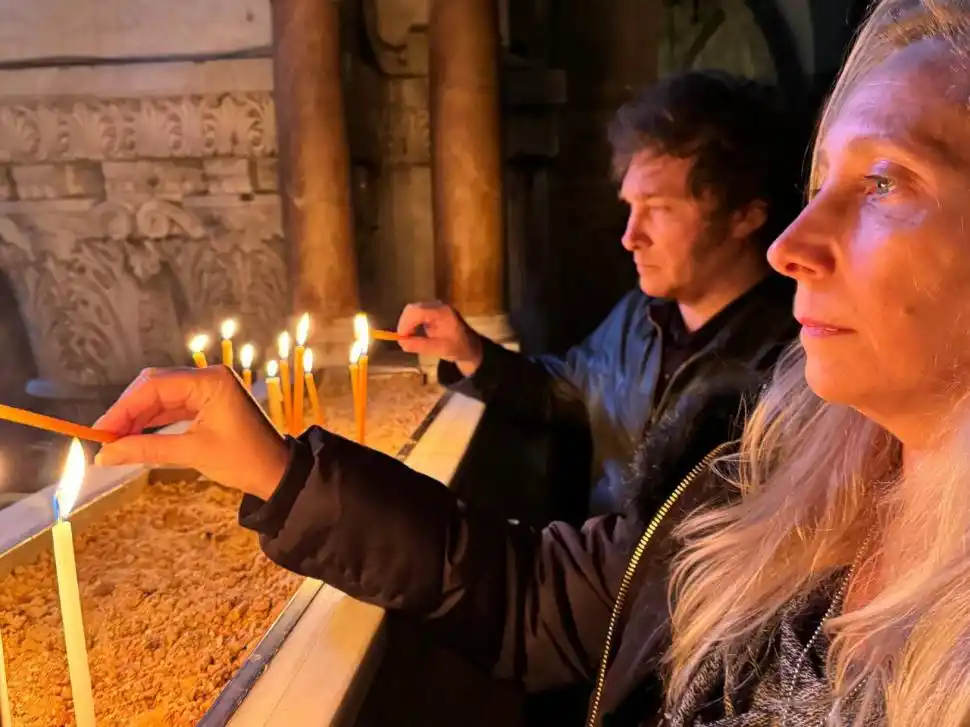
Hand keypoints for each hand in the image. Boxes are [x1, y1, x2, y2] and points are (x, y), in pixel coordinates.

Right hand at [93, 366, 289, 500]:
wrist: (278, 472)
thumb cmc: (244, 460)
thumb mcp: (193, 453)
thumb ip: (147, 450)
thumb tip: (106, 454)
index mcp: (210, 381)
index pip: (154, 386)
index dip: (123, 408)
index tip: (100, 431)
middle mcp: (209, 377)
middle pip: (155, 386)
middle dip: (128, 411)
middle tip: (104, 437)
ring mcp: (209, 389)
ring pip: (162, 397)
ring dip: (139, 417)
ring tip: (114, 441)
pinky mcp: (209, 402)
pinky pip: (174, 407)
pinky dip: (154, 421)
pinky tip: (135, 436)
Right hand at [396, 301, 484, 376]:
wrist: (471, 346)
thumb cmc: (458, 348)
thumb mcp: (439, 350)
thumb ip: (420, 345)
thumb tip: (401, 342)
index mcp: (443, 313)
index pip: (417, 311)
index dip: (405, 323)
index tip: (401, 337)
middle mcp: (438, 306)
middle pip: (413, 308)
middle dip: (405, 324)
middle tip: (403, 339)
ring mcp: (436, 307)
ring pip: (413, 310)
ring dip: (408, 324)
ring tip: (409, 338)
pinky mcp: (433, 311)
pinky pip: (417, 313)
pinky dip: (412, 323)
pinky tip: (414, 334)